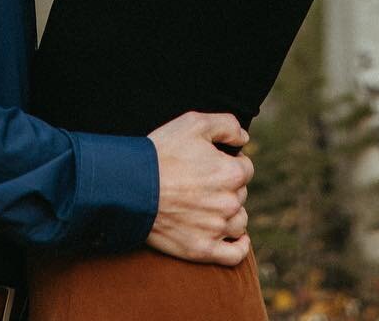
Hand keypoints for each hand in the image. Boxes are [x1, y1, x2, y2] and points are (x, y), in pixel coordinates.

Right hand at [145, 111, 253, 265]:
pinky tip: (236, 239)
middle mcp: (230, 203)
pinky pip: (235, 255)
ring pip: (239, 222)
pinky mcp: (204, 249)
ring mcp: (217, 228)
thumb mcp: (194, 123)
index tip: (210, 163)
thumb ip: (227, 125)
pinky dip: (239, 247)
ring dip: (231, 214)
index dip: (229, 162)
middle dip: (227, 186)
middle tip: (201, 182)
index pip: (245, 168)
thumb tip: (245, 138)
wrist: (132, 186)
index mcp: (232, 172)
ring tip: (209, 206)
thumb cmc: (162, 152)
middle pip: (240, 194)